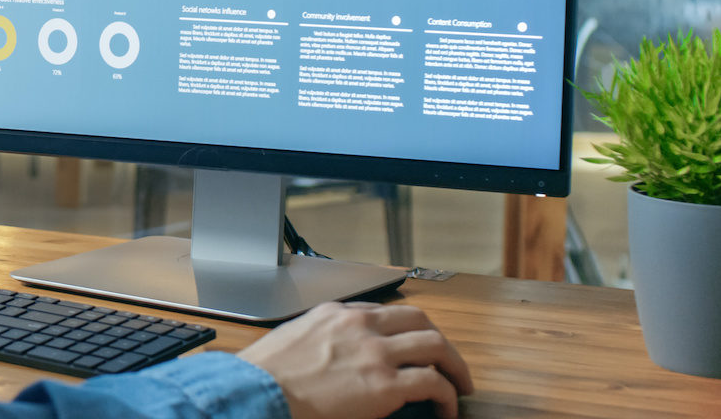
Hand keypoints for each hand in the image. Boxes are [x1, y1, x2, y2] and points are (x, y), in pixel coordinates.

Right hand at [237, 302, 473, 418]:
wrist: (260, 391)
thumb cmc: (267, 374)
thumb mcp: (293, 338)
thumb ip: (320, 338)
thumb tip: (334, 354)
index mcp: (336, 313)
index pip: (384, 312)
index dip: (406, 329)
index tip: (412, 345)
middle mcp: (361, 326)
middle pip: (420, 321)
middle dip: (440, 341)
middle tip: (449, 361)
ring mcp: (376, 353)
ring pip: (436, 345)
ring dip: (455, 366)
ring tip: (460, 385)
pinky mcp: (385, 384)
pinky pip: (433, 384)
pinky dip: (447, 396)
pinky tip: (447, 408)